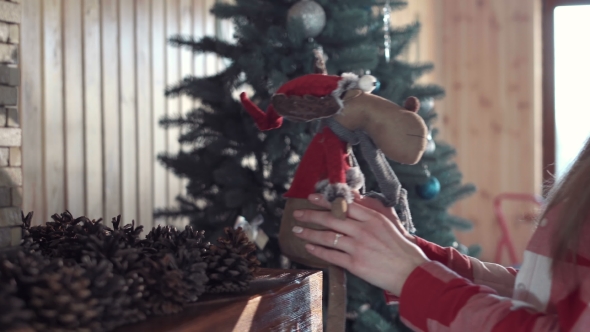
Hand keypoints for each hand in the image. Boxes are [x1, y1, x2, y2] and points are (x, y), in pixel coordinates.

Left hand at [291, 193, 428, 295]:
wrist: (412, 273)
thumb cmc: (403, 250)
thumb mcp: (389, 225)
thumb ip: (370, 217)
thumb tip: (354, 207)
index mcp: (373, 218)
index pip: (344, 205)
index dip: (326, 201)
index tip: (312, 197)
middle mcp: (363, 230)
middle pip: (332, 219)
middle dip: (311, 215)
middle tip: (298, 213)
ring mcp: (358, 247)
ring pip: (328, 237)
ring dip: (309, 233)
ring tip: (297, 231)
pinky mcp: (355, 264)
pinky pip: (331, 255)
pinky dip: (318, 251)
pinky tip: (309, 248)